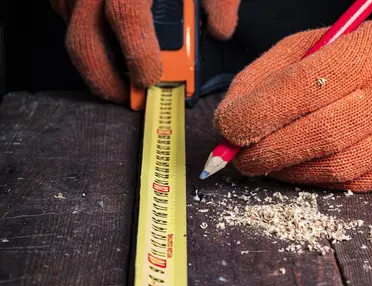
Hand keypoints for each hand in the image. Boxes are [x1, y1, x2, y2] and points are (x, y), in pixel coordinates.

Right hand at [50, 0, 239, 103]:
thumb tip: (220, 31)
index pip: (126, 16)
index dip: (138, 55)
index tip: (152, 80)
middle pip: (84, 42)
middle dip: (106, 80)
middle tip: (129, 98)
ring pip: (72, 35)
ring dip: (95, 65)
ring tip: (121, 81)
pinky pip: (66, 21)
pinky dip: (88, 41)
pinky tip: (108, 48)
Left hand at [213, 17, 371, 191]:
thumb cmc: (358, 59)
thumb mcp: (309, 48)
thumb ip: (264, 79)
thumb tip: (229, 123)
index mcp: (366, 55)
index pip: (302, 88)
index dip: (257, 114)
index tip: (228, 128)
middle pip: (318, 136)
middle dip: (268, 153)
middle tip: (243, 158)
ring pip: (333, 169)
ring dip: (291, 171)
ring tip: (273, 161)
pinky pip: (353, 185)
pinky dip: (320, 180)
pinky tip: (309, 165)